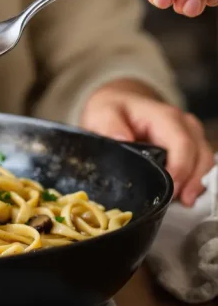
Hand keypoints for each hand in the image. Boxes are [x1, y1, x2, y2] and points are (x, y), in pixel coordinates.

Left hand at [80, 80, 212, 206]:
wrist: (120, 103)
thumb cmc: (112, 110)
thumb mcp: (102, 113)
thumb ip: (109, 125)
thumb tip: (122, 140)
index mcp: (164, 117)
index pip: (181, 143)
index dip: (180, 167)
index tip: (171, 188)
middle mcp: (183, 125)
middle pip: (199, 154)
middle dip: (192, 180)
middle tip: (179, 201)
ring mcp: (189, 135)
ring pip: (204, 160)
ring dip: (196, 182)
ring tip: (183, 202)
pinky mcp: (189, 146)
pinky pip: (199, 164)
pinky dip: (194, 180)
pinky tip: (183, 195)